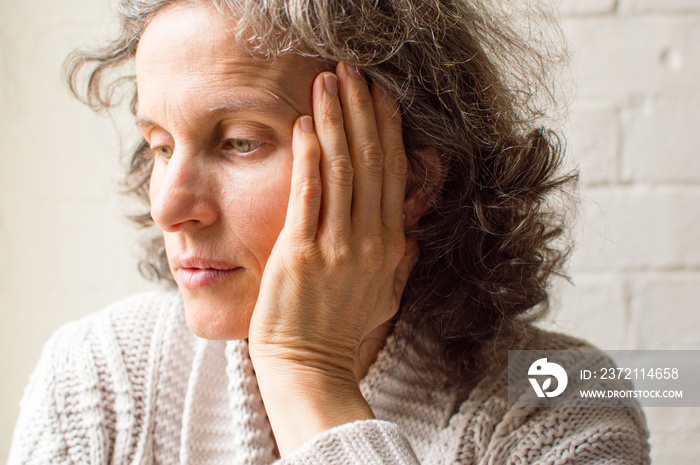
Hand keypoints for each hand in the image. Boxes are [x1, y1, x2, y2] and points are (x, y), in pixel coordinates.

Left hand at [247, 62, 417, 455]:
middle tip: (353, 71)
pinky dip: (309, 156)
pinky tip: (306, 124)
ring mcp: (336, 246)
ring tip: (328, 82)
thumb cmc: (342, 330)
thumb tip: (411, 236)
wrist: (309, 365)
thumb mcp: (385, 296)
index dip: (387, 129)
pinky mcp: (301, 253)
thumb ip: (401, 262)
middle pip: (371, 161)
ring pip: (343, 170)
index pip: (393, 174)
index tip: (380, 94)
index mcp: (391, 245)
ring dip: (337, 121)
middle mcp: (370, 240)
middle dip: (363, 110)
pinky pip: (309, 195)